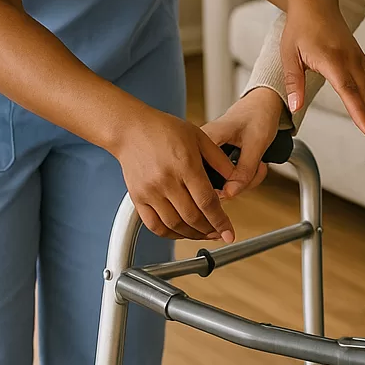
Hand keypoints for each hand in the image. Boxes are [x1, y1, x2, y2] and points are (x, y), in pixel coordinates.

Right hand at [113, 105, 236, 242]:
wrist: (131, 129)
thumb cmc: (164, 129)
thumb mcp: (199, 136)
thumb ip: (218, 158)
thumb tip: (234, 178)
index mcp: (186, 165)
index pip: (207, 202)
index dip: (221, 221)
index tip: (229, 233)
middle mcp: (167, 181)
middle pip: (192, 217)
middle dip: (210, 230)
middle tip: (219, 233)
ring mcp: (151, 192)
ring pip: (174, 225)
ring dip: (192, 234)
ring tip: (203, 232)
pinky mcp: (138, 198)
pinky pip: (154, 225)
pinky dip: (170, 234)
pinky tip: (181, 232)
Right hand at [201, 87, 283, 198]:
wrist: (264, 102)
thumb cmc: (258, 114)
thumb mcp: (256, 143)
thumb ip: (245, 170)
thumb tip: (230, 194)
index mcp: (207, 138)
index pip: (200, 175)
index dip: (220, 187)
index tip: (241, 185)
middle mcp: (203, 147)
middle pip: (210, 183)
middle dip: (238, 185)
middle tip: (256, 172)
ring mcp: (210, 154)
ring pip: (220, 183)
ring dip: (244, 181)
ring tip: (259, 166)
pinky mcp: (218, 159)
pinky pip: (226, 177)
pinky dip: (243, 177)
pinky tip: (254, 167)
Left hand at [280, 0, 364, 151]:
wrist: (315, 2)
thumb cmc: (299, 28)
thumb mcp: (289, 54)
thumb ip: (294, 81)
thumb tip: (294, 106)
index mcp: (331, 58)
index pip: (348, 90)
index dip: (360, 112)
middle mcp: (350, 59)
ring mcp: (357, 58)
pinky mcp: (359, 58)